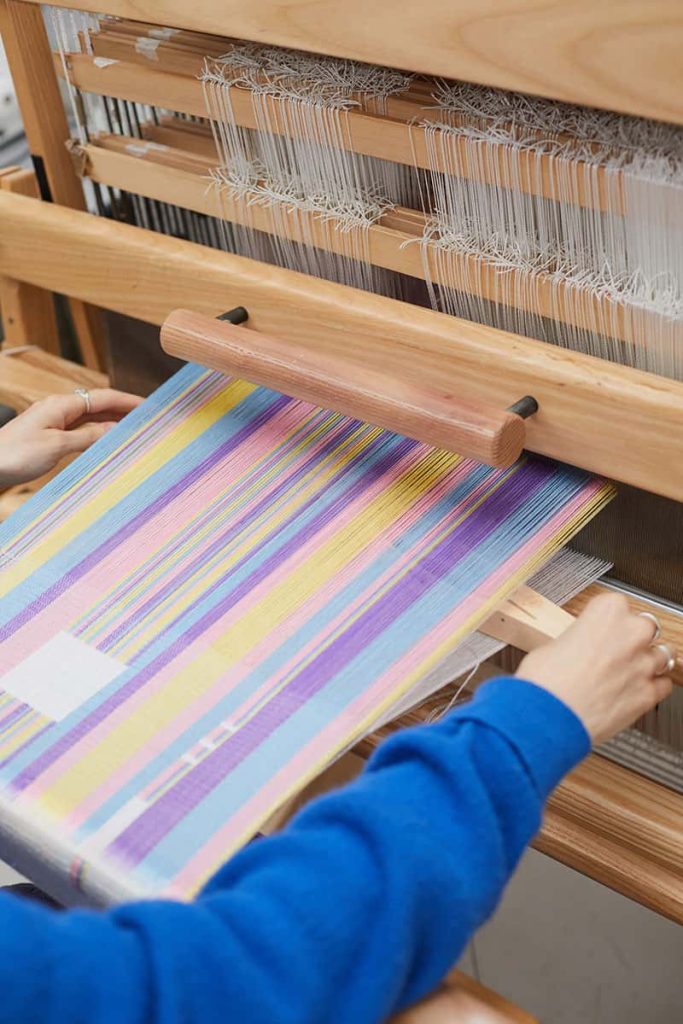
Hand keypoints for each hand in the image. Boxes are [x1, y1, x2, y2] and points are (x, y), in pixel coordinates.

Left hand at [0, 389, 141, 487]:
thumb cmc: (16, 454)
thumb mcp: (57, 445)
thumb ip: (88, 436)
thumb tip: (115, 429)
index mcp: (62, 405)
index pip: (104, 397)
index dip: (129, 400)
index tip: (151, 405)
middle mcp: (60, 409)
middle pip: (100, 405)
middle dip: (125, 409)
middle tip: (149, 417)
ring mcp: (55, 421)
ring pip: (92, 418)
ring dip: (113, 422)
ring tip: (135, 428)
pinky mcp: (51, 435)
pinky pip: (82, 430)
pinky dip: (99, 433)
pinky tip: (108, 441)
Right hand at [517, 592, 674, 744]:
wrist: (548, 717)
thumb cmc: (545, 682)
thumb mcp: (551, 645)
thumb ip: (575, 641)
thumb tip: (576, 649)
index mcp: (606, 612)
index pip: (617, 603)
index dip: (608, 618)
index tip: (601, 627)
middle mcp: (631, 634)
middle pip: (647, 626)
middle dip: (634, 637)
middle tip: (615, 649)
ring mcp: (643, 664)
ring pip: (663, 655)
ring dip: (648, 661)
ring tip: (629, 670)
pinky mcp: (648, 694)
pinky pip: (664, 685)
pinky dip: (654, 687)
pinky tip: (636, 689)